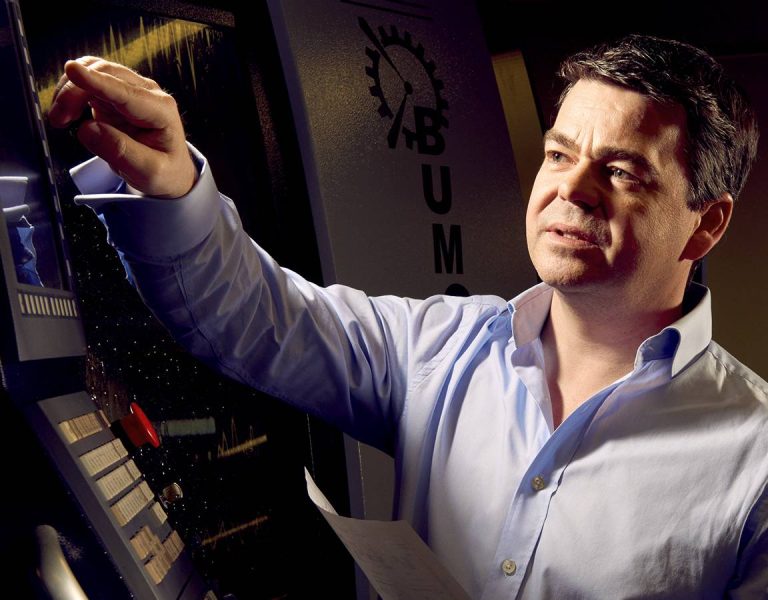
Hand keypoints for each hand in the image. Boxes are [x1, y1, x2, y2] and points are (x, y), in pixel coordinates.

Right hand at [48, 56, 196, 198]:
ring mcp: (130, 89)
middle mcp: (147, 93)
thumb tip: (88, 129)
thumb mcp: (149, 171)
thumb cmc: (164, 171)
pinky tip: (67, 112)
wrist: (170, 170)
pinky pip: (88, 80)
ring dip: (70, 90)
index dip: (97, 82)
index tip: (72, 70)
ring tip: (61, 119)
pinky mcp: (114, 93)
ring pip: (93, 70)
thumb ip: (121, 152)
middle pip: (105, 74)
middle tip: (59, 120)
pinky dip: (72, 91)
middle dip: (75, 91)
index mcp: (161, 110)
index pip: (125, 93)